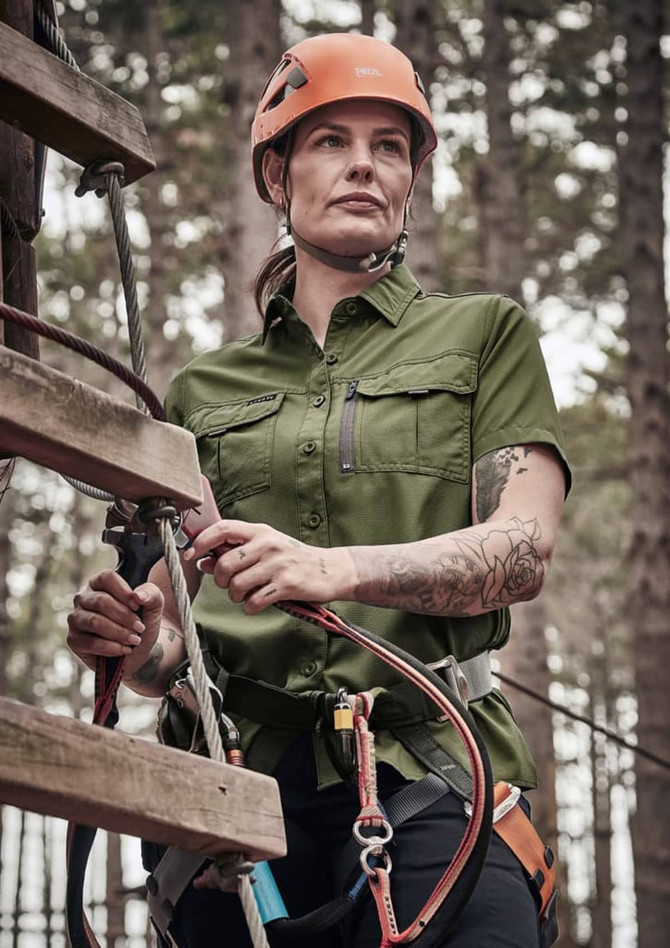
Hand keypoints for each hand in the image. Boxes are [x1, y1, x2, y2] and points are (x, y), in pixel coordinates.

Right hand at [67, 569, 164, 677]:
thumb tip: (138, 595)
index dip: (123, 591)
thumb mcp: (154, 606)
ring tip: (134, 639)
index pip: (106, 577)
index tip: (137, 606)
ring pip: (94, 622)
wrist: (139, 650)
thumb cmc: (142, 621)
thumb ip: (151, 594)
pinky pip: (90, 643)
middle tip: (140, 628)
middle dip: (124, 617)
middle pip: (101, 601)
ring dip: (119, 633)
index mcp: (100, 583)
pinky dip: (111, 647)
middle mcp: (84, 598)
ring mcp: (76, 618)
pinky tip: (124, 649)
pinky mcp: (74, 640)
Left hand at [182, 521, 355, 613]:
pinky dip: (251, 607)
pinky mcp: (287, 585)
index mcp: (261, 531)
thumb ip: (236, 553)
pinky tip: (259, 602)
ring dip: (236, 597)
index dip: (201, 541)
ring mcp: (278, 564)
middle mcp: (268, 544)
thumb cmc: (295, 559)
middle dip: (222, 581)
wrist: (331, 570)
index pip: (222, 529)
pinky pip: (254, 601)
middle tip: (231, 585)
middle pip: (226, 564)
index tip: (190, 555)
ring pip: (237, 586)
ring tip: (247, 595)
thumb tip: (203, 561)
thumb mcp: (266, 549)